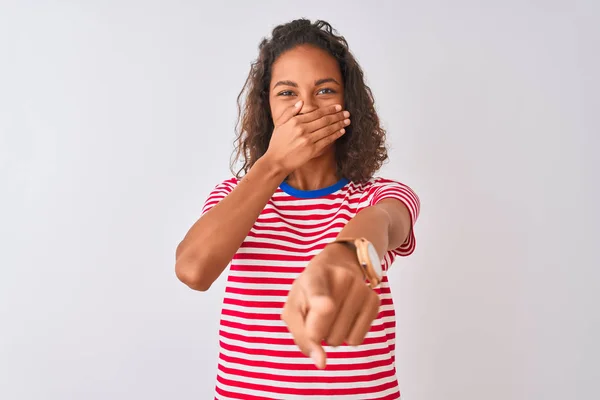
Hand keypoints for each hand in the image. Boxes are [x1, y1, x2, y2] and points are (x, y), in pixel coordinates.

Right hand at [263, 101, 350, 173]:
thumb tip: (301, 102)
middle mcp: (302, 129)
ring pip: (327, 130)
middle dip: (338, 116)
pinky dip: (335, 135)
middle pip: (325, 120)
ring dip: (339, 124)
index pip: (317, 113)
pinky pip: (326, 141)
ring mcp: (308, 140)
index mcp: (296, 121)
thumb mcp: (280, 124)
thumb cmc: (277, 143)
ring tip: (347, 121)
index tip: (338, 107)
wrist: (276, 161)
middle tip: (347, 113)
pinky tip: (341, 131)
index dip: (329, 110)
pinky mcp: (312, 150)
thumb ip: (290, 112)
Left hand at [281, 245, 380, 368]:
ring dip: (332, 336)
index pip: (319, 292)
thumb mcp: (294, 308)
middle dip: (318, 333)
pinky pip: (358, 340)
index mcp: (314, 277)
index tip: (327, 306)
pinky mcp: (375, 301)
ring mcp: (361, 288)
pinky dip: (348, 336)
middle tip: (317, 315)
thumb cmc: (309, 292)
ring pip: (343, 339)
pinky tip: (345, 318)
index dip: (323, 303)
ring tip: (331, 315)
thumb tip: (321, 363)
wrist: (337, 266)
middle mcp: (341, 279)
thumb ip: (302, 336)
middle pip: (326, 333)